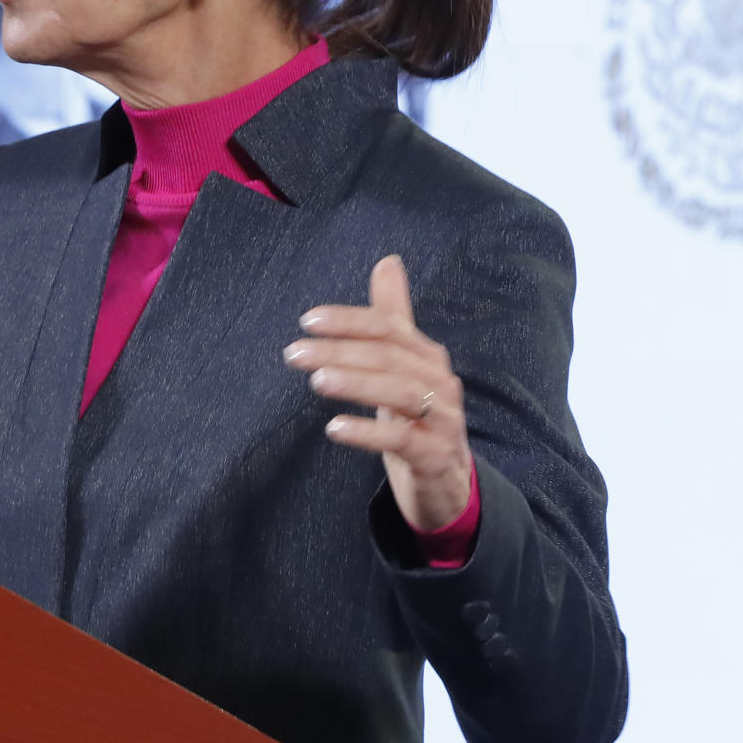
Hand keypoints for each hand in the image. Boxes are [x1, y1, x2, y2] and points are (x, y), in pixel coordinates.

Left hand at [283, 254, 472, 531]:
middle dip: (341, 351)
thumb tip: (388, 262)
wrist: (446, 480)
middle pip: (390, 357)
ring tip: (316, 381)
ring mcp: (442, 419)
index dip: (350, 321)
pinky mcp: (435, 455)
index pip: (390, 327)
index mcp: (427, 356)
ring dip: (355, 384)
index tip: (308, 320)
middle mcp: (439, 382)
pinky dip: (368, 432)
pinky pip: (402, 440)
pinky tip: (335, 427)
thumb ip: (393, 317)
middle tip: (295, 353)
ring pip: (399, 392)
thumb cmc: (417, 417)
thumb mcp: (404, 367)